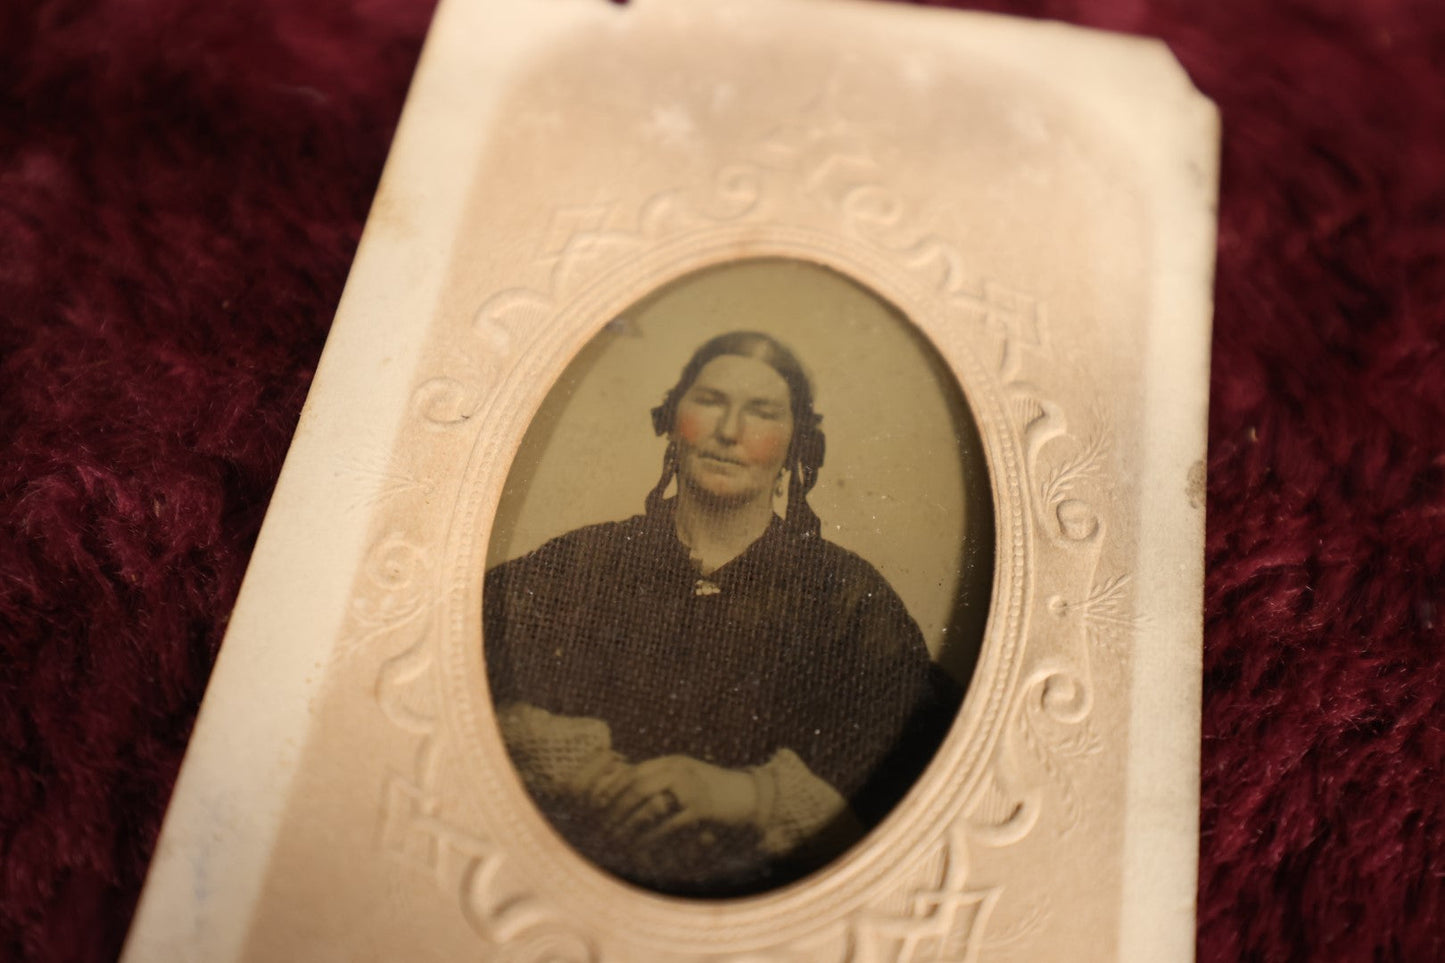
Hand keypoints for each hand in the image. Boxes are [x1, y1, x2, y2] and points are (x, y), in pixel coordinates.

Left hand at [593, 754, 758, 840]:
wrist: (749, 797)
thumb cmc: (714, 790)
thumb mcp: (687, 777)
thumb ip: (663, 780)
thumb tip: (630, 790)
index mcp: (673, 762)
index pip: (635, 771)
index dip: (614, 788)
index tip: (598, 805)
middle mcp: (680, 770)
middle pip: (638, 786)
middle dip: (617, 807)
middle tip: (604, 826)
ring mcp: (691, 788)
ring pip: (650, 804)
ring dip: (631, 824)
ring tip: (618, 839)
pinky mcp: (701, 808)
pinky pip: (669, 824)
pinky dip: (653, 837)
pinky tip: (642, 847)